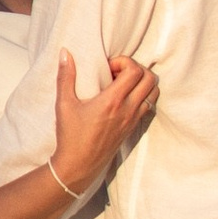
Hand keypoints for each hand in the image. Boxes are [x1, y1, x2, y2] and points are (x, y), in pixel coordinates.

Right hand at [49, 48, 156, 199]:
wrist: (79, 165)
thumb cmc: (70, 136)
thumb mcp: (64, 104)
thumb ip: (65, 76)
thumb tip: (65, 53)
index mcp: (112, 101)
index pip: (135, 71)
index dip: (124, 62)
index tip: (108, 67)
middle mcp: (127, 109)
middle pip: (150, 78)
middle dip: (136, 68)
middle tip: (117, 72)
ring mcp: (133, 120)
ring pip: (153, 92)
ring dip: (142, 82)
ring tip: (122, 84)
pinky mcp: (133, 128)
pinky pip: (149, 105)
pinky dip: (142, 95)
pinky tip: (123, 98)